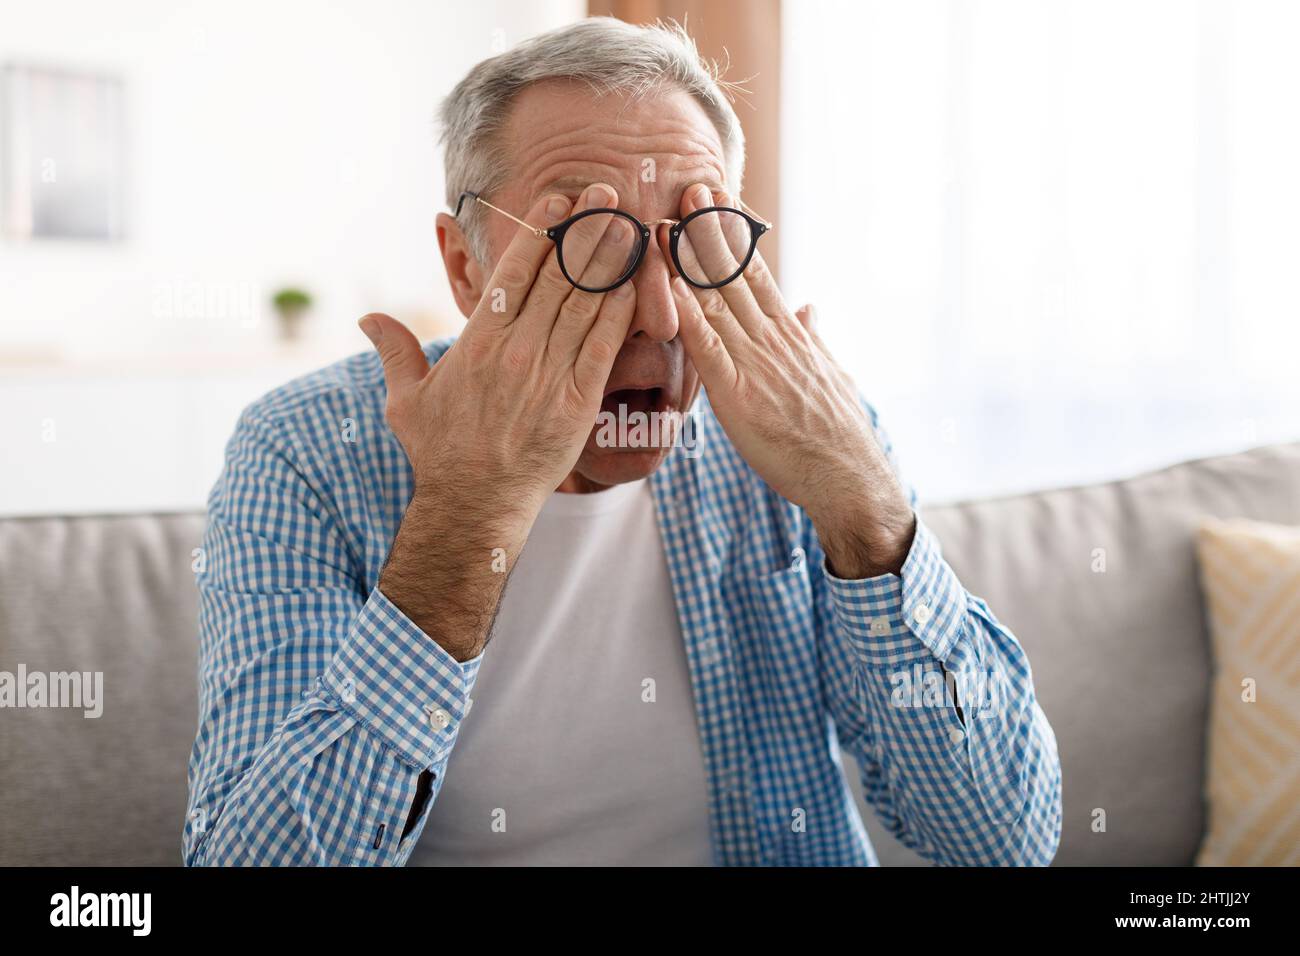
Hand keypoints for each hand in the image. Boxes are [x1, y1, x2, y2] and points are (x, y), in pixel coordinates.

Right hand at [361, 183, 635, 520]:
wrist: (476, 504)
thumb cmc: (440, 453)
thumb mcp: (407, 400)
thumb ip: (395, 352)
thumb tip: (368, 318)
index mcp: (478, 341)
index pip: (514, 272)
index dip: (541, 231)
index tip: (561, 201)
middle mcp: (516, 350)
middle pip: (557, 277)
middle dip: (586, 231)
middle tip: (608, 195)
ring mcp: (549, 374)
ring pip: (585, 304)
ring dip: (610, 261)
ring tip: (630, 225)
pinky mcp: (578, 402)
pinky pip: (604, 347)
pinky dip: (621, 313)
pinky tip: (636, 285)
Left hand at [670, 184, 914, 577]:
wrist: (848, 476)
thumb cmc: (834, 433)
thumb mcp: (829, 373)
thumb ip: (812, 337)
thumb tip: (809, 308)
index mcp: (789, 333)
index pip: (756, 272)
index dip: (733, 234)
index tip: (716, 198)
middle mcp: (772, 338)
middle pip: (735, 275)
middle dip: (709, 230)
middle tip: (688, 185)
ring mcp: (756, 363)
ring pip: (716, 302)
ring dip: (687, 263)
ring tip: (664, 222)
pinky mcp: (738, 394)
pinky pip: (708, 349)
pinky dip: (687, 317)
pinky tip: (667, 289)